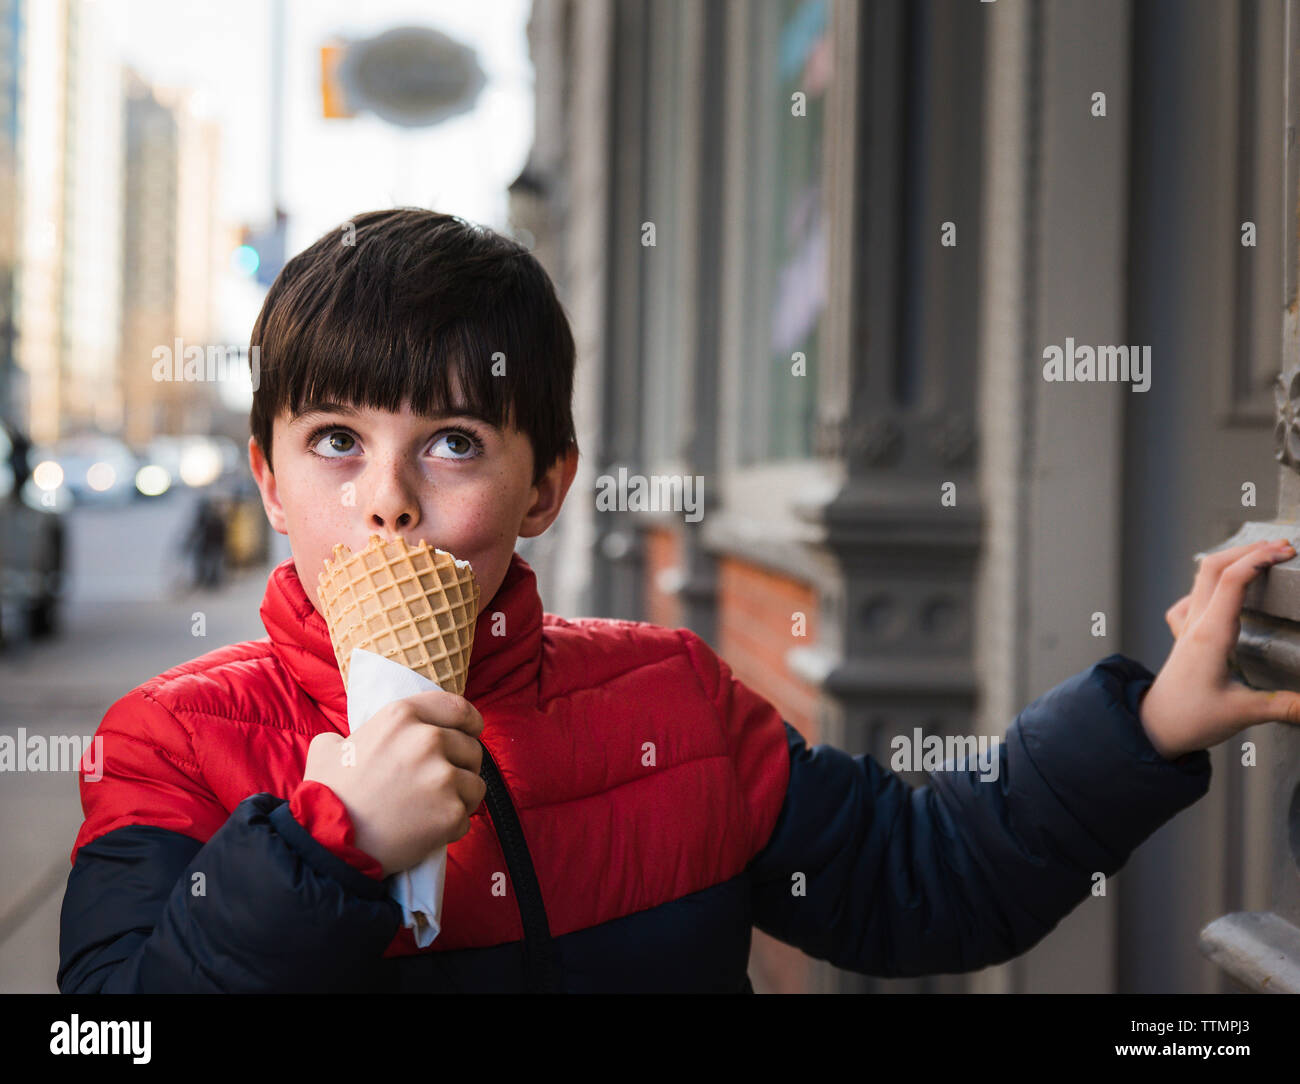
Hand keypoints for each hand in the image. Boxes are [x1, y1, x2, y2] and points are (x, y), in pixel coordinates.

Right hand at [303, 689, 486, 875]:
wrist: (330, 840)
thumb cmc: (327, 794)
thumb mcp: (330, 747)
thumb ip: (352, 734)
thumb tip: (355, 739)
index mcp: (402, 716)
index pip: (458, 708)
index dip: (470, 722)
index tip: (472, 732)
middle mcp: (428, 739)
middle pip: (471, 748)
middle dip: (462, 766)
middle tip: (439, 784)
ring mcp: (443, 776)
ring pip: (475, 783)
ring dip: (460, 797)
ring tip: (431, 809)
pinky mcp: (451, 812)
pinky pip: (467, 816)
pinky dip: (452, 825)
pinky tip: (427, 830)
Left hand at [1141, 538, 1299, 759]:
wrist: (1153, 728)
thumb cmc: (1188, 719)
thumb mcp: (1243, 713)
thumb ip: (1285, 706)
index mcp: (1209, 635)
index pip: (1232, 581)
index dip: (1259, 559)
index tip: (1285, 552)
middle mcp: (1195, 625)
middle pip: (1213, 568)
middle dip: (1247, 550)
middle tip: (1281, 548)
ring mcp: (1187, 628)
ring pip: (1201, 579)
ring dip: (1230, 561)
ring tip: (1261, 556)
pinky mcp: (1184, 637)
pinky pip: (1192, 599)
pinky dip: (1210, 584)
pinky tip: (1222, 591)